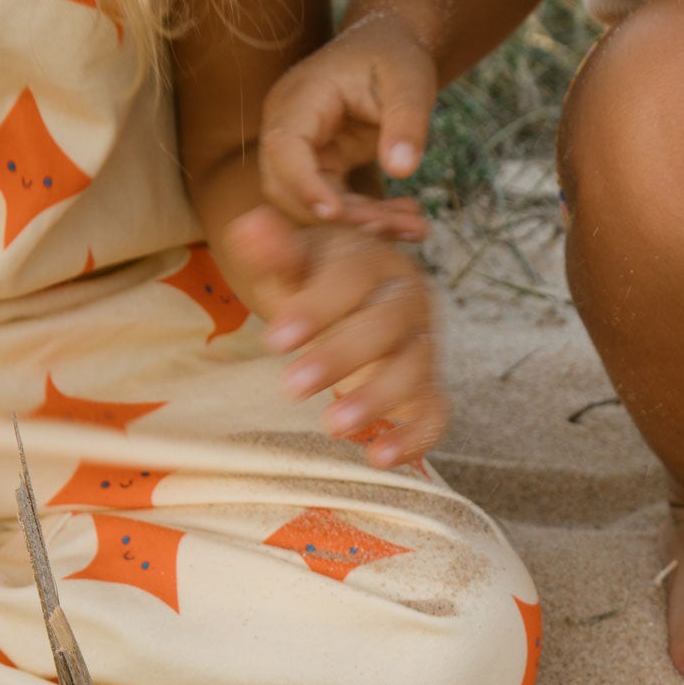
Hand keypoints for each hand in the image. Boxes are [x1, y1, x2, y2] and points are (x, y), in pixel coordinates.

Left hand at [226, 204, 446, 468]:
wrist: (359, 304)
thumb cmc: (319, 283)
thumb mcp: (295, 265)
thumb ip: (276, 252)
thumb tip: (249, 226)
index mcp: (377, 262)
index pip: (352, 278)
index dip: (316, 308)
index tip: (273, 341)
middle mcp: (410, 302)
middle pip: (387, 325)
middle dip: (341, 356)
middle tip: (291, 387)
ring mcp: (424, 347)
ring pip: (413, 370)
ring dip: (376, 398)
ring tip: (331, 426)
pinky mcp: (428, 390)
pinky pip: (433, 415)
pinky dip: (412, 438)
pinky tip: (378, 458)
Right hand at [259, 12, 437, 225]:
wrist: (387, 51)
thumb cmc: (395, 56)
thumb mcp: (410, 80)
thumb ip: (407, 121)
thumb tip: (401, 170)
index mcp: (300, 98)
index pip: (284, 148)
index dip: (303, 185)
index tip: (335, 214)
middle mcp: (289, 128)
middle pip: (288, 189)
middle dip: (339, 218)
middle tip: (397, 227)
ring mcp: (302, 154)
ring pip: (313, 208)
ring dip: (361, 226)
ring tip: (415, 227)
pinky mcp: (322, 172)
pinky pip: (338, 209)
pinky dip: (371, 221)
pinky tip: (410, 222)